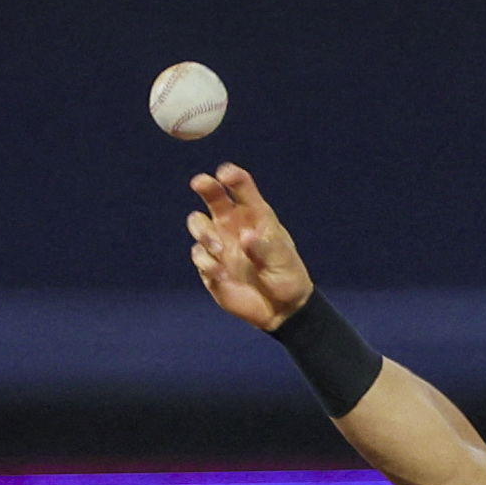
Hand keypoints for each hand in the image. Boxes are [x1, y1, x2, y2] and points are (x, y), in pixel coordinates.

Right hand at [186, 163, 314, 331]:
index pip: (242, 188)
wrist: (281, 310)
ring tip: (218, 248)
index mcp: (255, 216)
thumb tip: (246, 235)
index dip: (232, 177)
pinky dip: (206, 262)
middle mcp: (232, 225)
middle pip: (212, 196)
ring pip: (198, 224)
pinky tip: (222, 275)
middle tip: (200, 182)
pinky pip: (199, 256)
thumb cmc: (287, 278)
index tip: (226, 174)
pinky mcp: (210, 266)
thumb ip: (264, 247)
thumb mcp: (282, 261)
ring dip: (203, 232)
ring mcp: (219, 244)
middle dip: (205, 185)